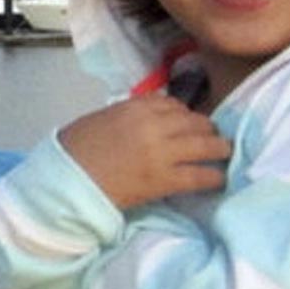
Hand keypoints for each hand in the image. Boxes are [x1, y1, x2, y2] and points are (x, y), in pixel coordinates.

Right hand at [58, 97, 229, 211]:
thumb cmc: (74, 152)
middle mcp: (154, 126)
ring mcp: (162, 153)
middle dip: (206, 129)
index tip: (185, 124)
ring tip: (224, 154)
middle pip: (196, 121)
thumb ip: (129, 115)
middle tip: (211, 139)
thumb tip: (152, 121)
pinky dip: (215, 177)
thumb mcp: (101, 120)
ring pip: (207, 145)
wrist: (66, 184)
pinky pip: (202, 176)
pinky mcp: (165, 180)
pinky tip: (220, 180)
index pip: (173, 104)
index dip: (183, 115)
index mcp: (135, 108)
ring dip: (219, 149)